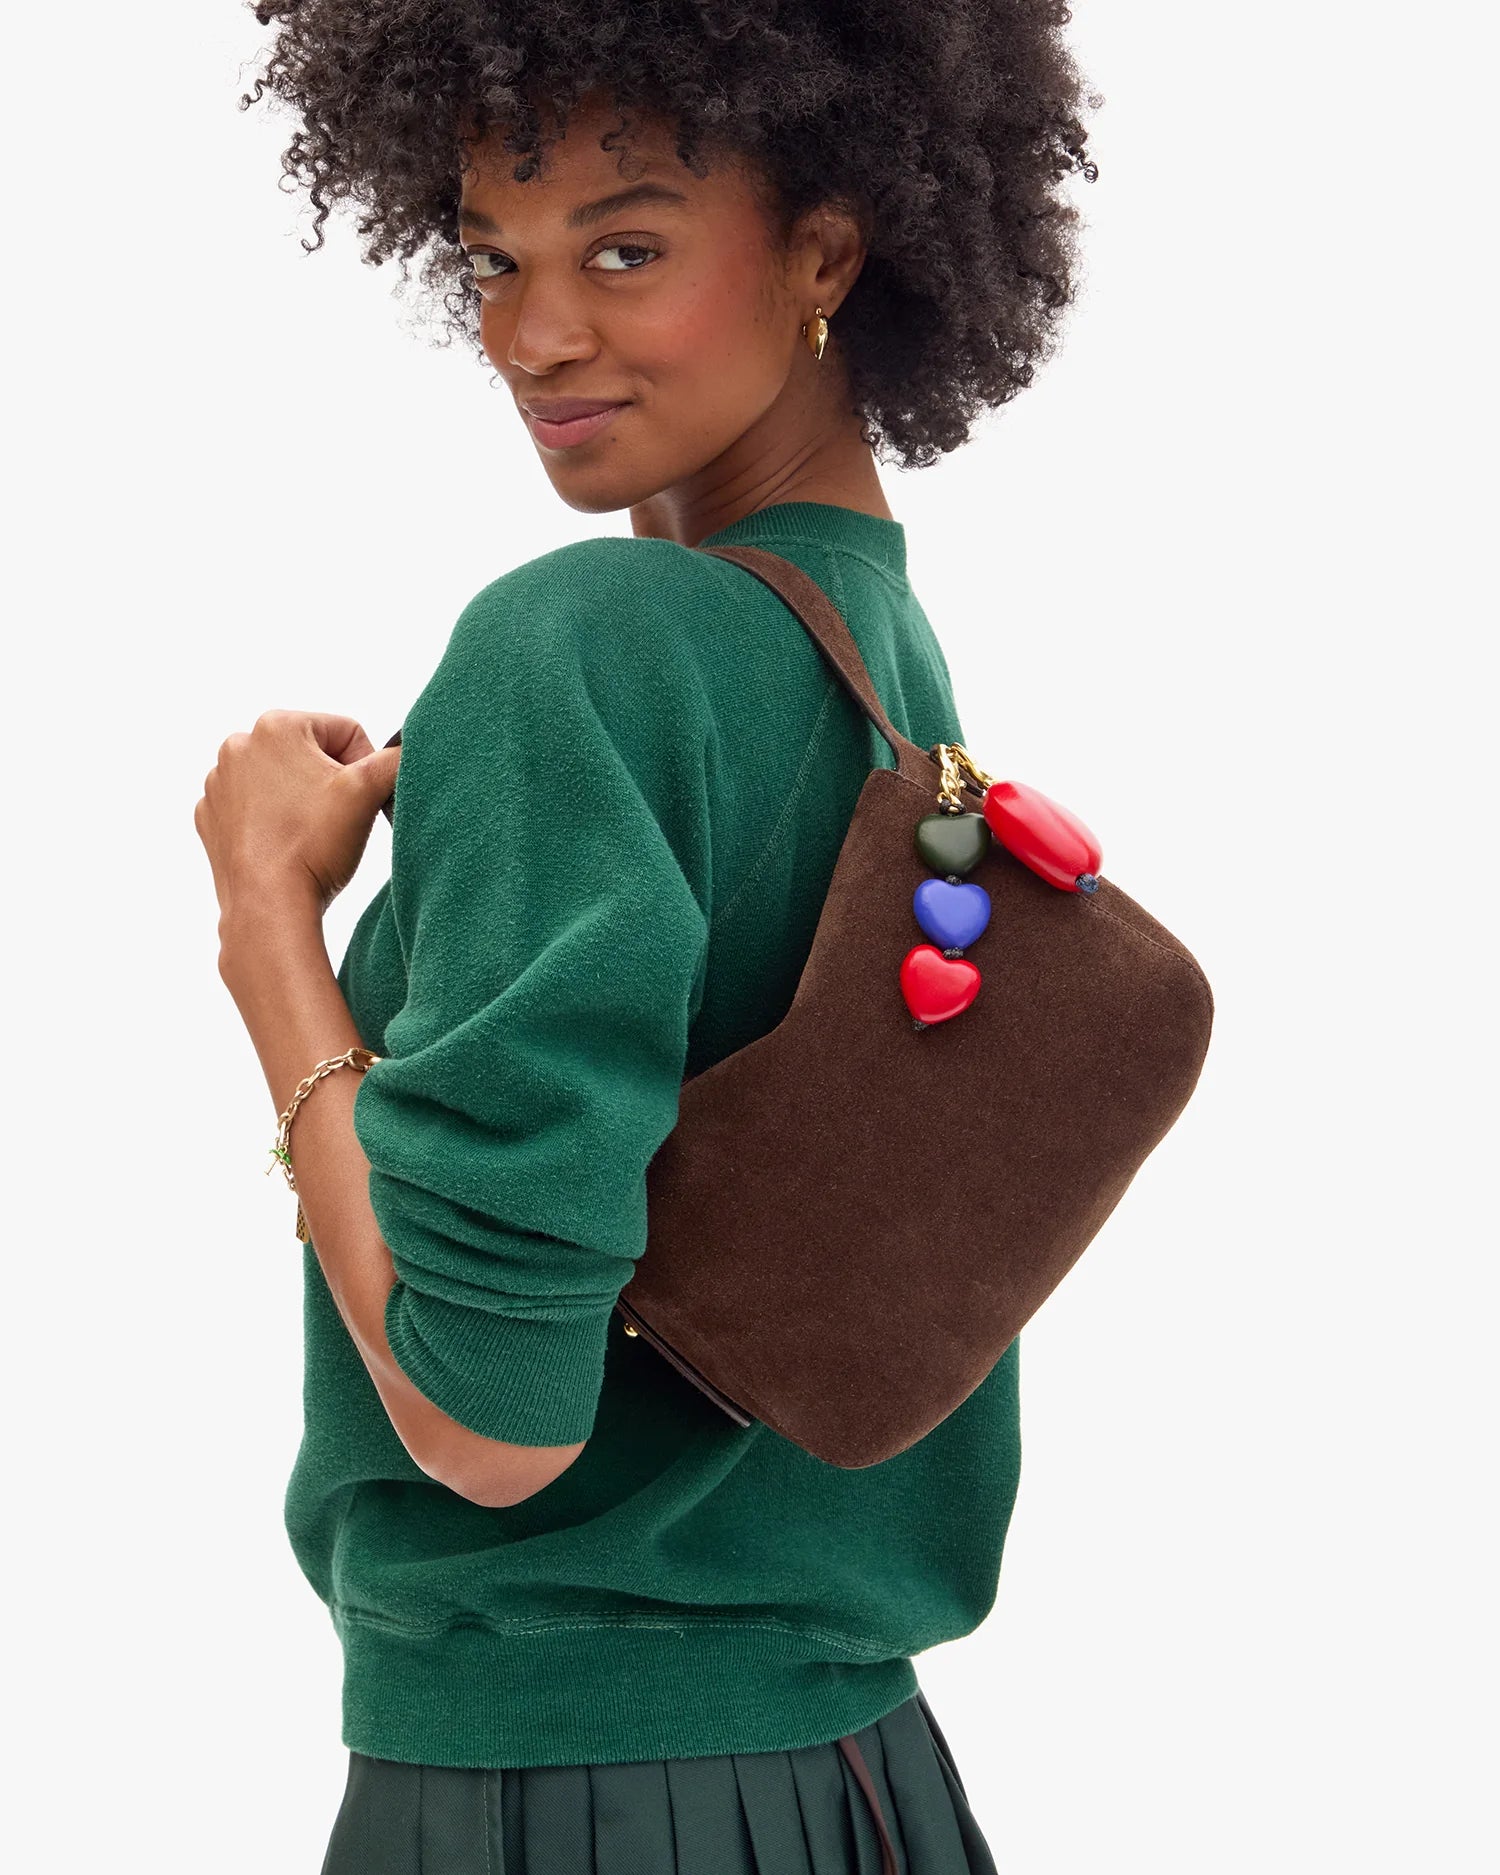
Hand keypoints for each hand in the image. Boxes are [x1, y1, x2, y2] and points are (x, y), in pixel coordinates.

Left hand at [194, 709, 400, 930]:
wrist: (269, 904)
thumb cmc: (314, 847)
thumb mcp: (368, 792)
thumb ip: (395, 760)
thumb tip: (407, 752)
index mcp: (276, 727)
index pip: (345, 731)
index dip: (364, 765)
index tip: (359, 799)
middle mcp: (238, 747)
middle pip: (310, 753)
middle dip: (328, 782)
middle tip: (335, 818)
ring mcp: (219, 783)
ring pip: (281, 780)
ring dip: (299, 800)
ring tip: (307, 833)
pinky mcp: (211, 816)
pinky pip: (252, 807)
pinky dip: (271, 821)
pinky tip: (283, 843)